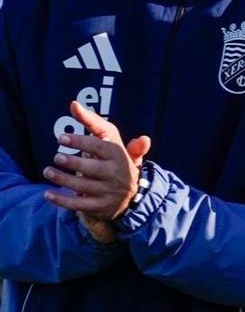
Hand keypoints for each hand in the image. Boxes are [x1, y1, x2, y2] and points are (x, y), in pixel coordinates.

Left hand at [42, 101, 151, 241]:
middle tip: (56, 157)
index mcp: (119, 155)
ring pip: (83, 187)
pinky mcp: (100, 206)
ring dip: (63, 180)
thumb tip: (74, 104)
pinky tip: (48, 194)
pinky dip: (62, 200)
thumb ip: (94, 123)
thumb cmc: (115, 161)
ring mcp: (109, 191)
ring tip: (47, 171)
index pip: (100, 147)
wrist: (130, 195)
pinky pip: (79, 205)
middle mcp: (116, 173)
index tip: (61, 139)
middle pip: (93, 169)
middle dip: (73, 163)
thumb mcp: (112, 142)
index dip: (80, 142)